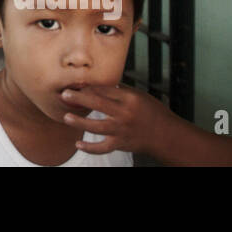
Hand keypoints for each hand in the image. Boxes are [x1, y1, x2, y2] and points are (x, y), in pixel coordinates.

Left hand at [61, 83, 178, 156]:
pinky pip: (103, 148)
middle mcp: (125, 113)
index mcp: (129, 98)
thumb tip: (101, 83)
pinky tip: (78, 144)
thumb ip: (121, 90)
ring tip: (67, 117)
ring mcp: (122, 130)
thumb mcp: (140, 95)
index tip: (76, 85)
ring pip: (97, 126)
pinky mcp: (121, 144)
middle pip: (98, 103)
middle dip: (79, 98)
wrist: (166, 135)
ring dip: (80, 122)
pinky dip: (90, 148)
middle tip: (65, 94)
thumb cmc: (153, 113)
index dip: (88, 87)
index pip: (104, 89)